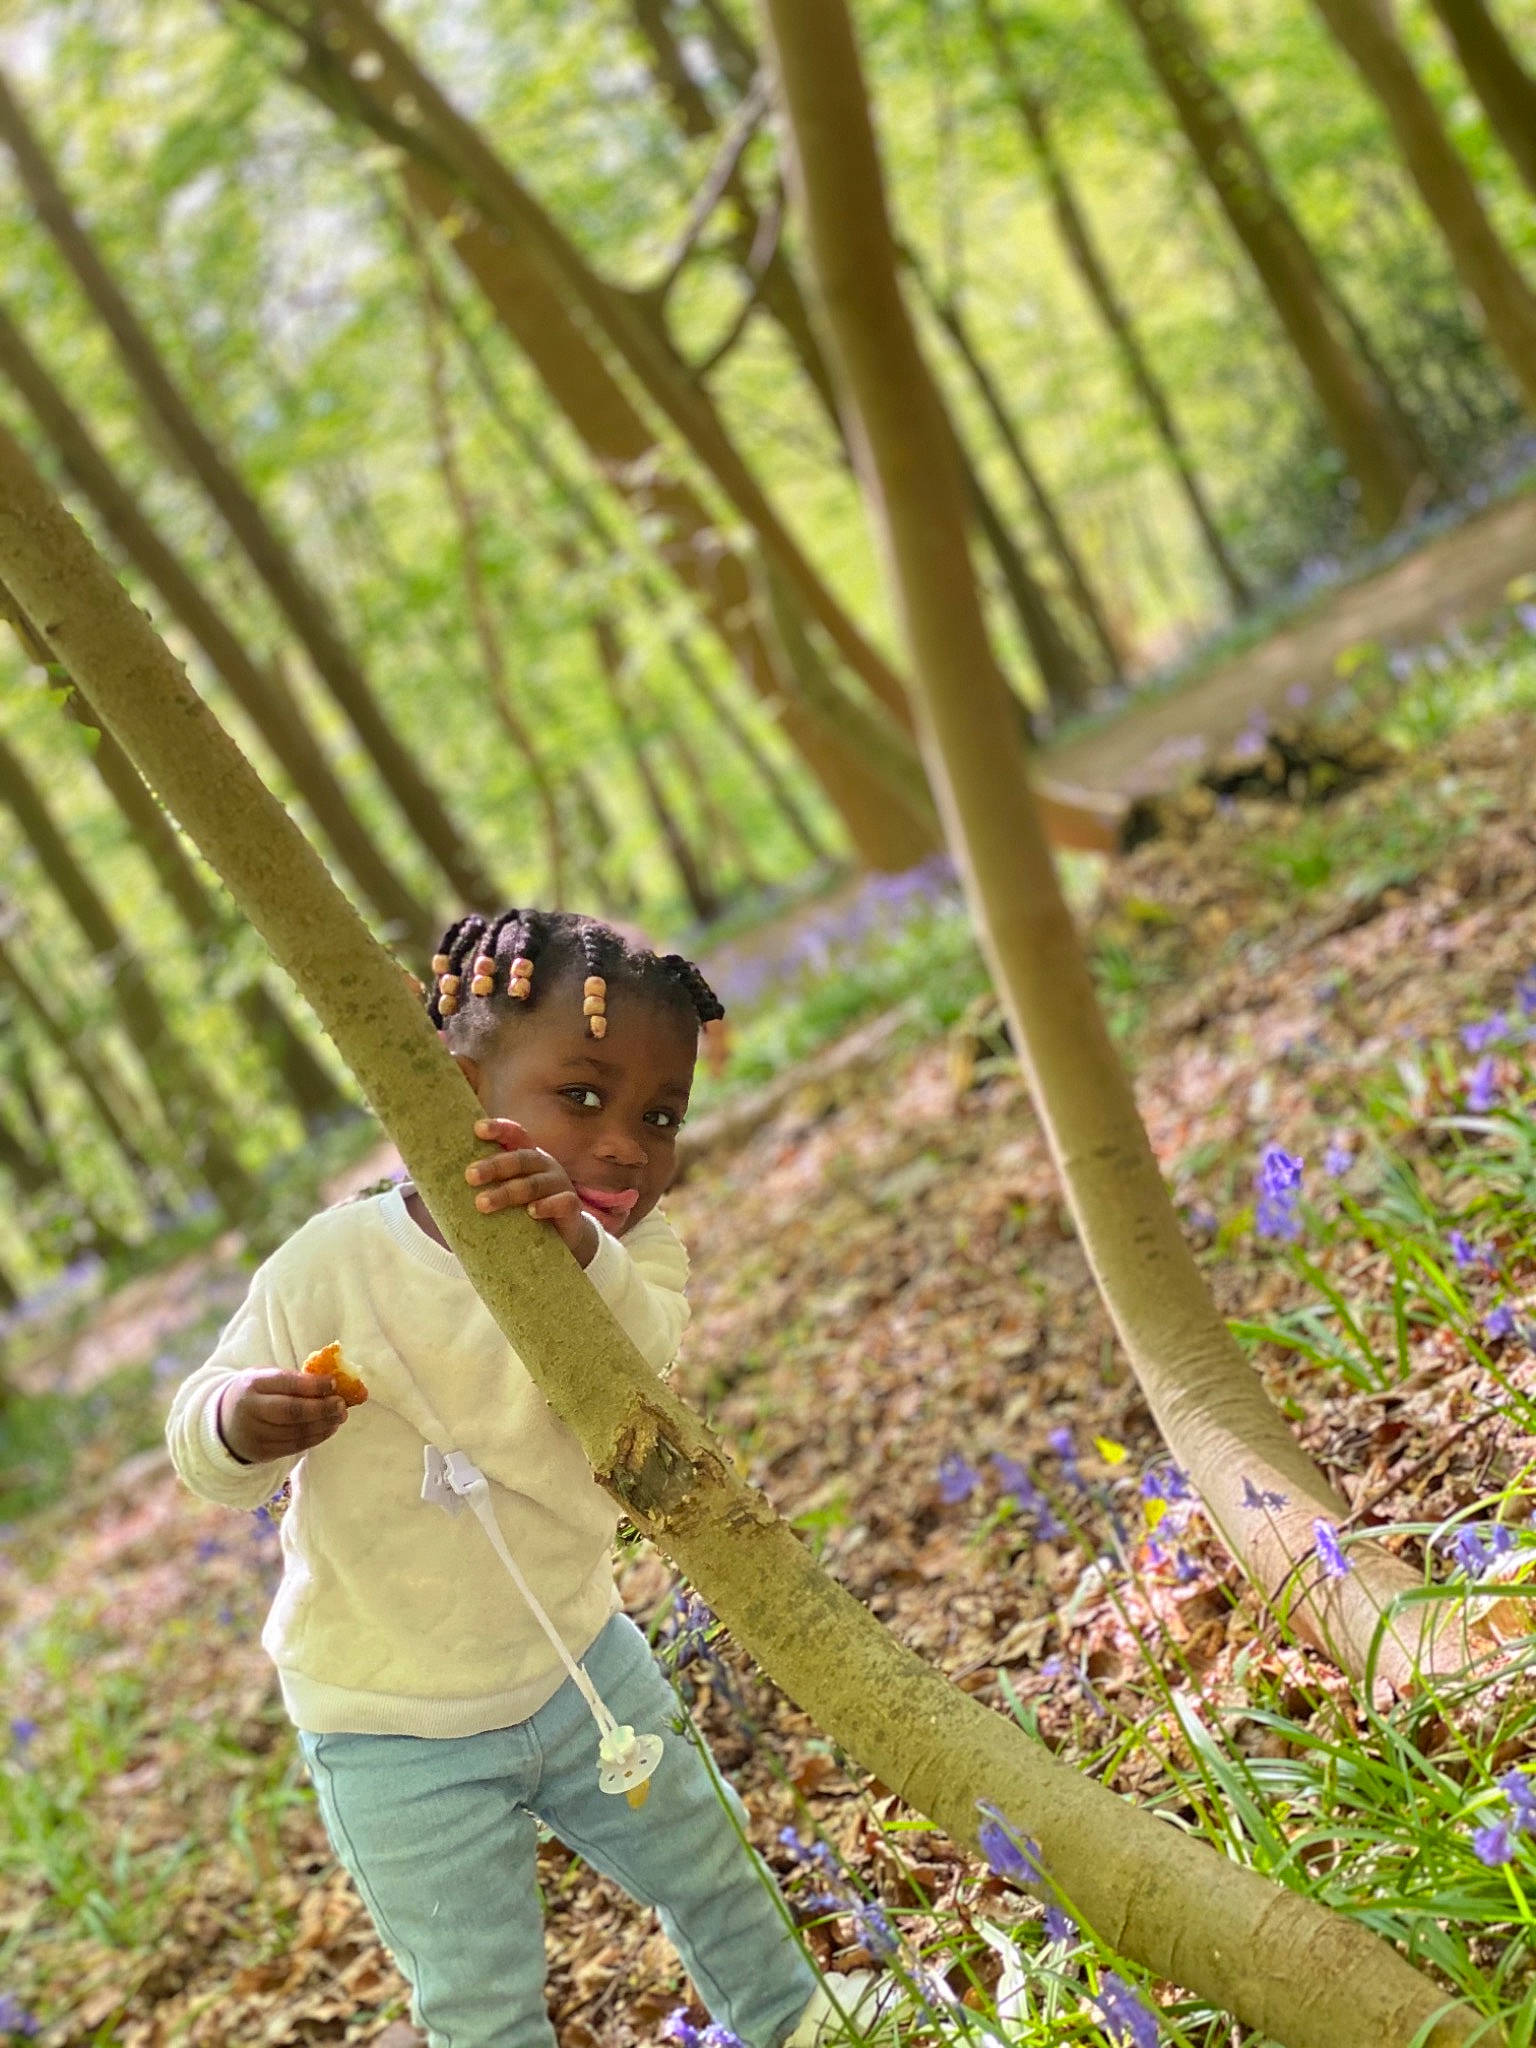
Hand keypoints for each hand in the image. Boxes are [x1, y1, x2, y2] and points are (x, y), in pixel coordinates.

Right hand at [219, 1371, 347, 1465]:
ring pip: (296, 1432)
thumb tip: (335, 1384)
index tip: (334, 1384)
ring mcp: (255, 1434)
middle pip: (292, 1411)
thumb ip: (295, 1379)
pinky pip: (295, 1446)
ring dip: (324, 1425)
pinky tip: (329, 1429)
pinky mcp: (262, 1452)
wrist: (226, 1422)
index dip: (313, 1385)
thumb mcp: (267, 1378)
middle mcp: (251, 1409)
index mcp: (253, 1383)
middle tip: (342, 1405)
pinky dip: (316, 1438)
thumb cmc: (258, 1394)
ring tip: (340, 1416)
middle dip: (322, 1408)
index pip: (287, 1384)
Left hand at [467, 1118, 597, 1264]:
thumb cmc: (526, 1209)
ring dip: (508, 1192)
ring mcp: (560, 1184)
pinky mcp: (570, 1206)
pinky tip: (531, 1212)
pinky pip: (561, 1203)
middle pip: (521, 1159)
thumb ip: (487, 1186)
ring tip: (482, 1203)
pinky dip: (546, 1206)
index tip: (478, 1129)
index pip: (516, 1135)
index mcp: (529, 1156)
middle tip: (470, 1175)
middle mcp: (545, 1165)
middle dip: (494, 1166)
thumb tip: (436, 1189)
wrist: (564, 1235)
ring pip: (534, 1184)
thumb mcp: (509, 1192)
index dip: (499, 1129)